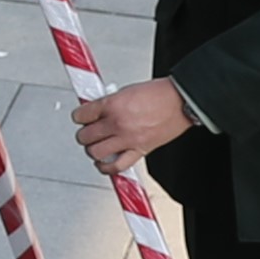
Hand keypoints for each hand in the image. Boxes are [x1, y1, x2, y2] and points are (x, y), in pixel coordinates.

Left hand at [74, 76, 190, 169]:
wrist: (180, 101)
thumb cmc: (158, 94)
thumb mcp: (126, 91)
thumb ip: (109, 103)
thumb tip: (96, 111)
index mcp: (112, 105)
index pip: (81, 115)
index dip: (79, 117)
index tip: (81, 117)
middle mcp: (117, 123)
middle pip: (84, 136)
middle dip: (84, 135)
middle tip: (88, 132)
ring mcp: (128, 139)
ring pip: (95, 153)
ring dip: (92, 150)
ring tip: (96, 146)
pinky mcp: (139, 151)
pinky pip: (117, 166)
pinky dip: (107, 168)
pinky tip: (104, 163)